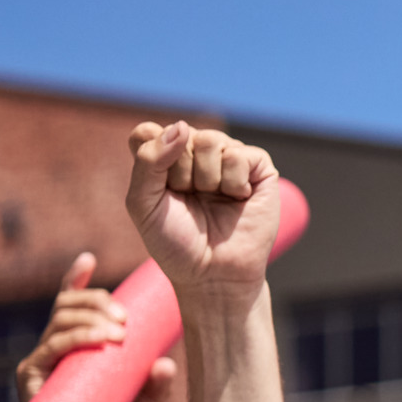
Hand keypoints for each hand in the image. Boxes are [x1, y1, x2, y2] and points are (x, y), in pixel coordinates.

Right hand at [18, 252, 178, 401]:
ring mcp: (38, 364)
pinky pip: (48, 352)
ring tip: (118, 332)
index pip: (67, 306)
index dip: (74, 279)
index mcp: (71, 350)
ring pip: (58, 325)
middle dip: (95, 304)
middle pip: (65, 309)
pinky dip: (73, 341)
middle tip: (124, 321)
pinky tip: (94, 339)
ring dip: (88, 321)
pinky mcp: (31, 381)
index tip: (87, 257)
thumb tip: (167, 363)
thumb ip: (155, 392)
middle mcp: (50, 351)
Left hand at [127, 120, 286, 307]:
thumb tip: (183, 126)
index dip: (151, 157)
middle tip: (190, 201)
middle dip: (180, 174)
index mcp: (164, 160)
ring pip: (210, 140)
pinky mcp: (258, 168)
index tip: (159, 190)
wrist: (214, 275)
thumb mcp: (143, 203)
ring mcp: (228, 159)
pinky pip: (238, 155)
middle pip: (179, 135)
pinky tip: (237, 198)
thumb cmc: (176, 243)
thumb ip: (148, 160)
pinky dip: (234, 181)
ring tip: (214, 200)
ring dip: (207, 179)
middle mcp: (196, 154)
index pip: (148, 131)